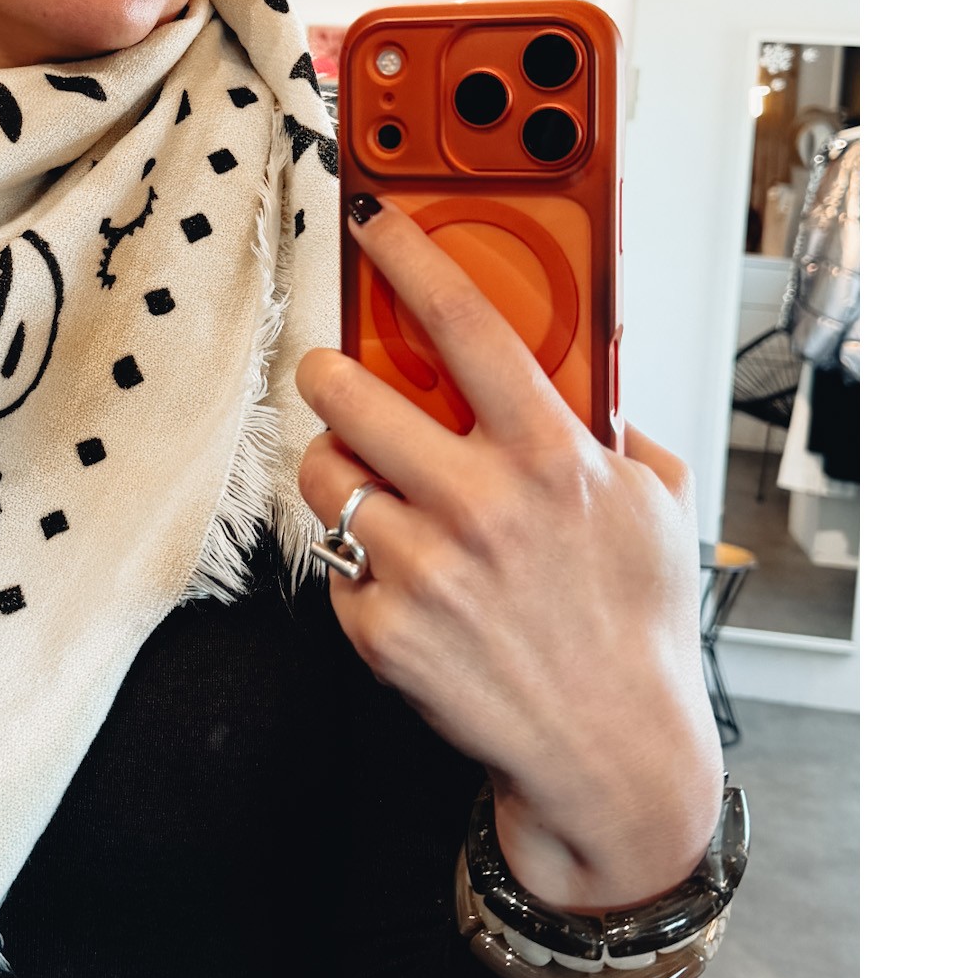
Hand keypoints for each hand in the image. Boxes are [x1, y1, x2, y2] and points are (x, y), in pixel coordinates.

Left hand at [297, 200, 723, 913]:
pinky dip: (358, 564)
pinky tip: (403, 582)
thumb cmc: (634, 628)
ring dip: (334, 470)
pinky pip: (336, 562)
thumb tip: (584, 375)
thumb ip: (614, 433)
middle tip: (332, 373)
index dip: (410, 257)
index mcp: (551, 459)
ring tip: (368, 486)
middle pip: (352, 393)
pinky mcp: (383, 629)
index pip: (465, 324)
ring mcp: (425, 569)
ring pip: (324, 476)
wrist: (611, 753)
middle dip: (328, 373)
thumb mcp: (653, 508)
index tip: (375, 224)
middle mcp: (481, 505)